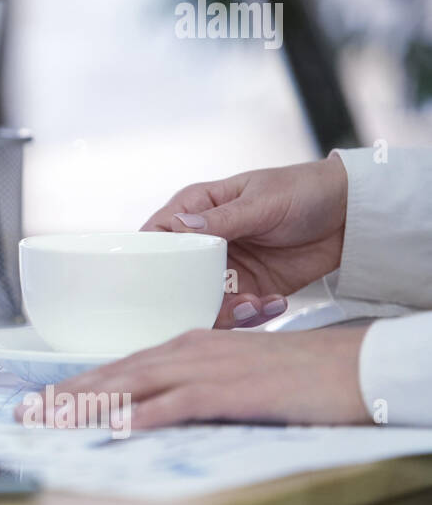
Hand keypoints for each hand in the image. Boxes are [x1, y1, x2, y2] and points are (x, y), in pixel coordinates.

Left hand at [13, 326, 371, 428]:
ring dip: (86, 403)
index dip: (78, 385)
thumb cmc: (293, 371)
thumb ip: (193, 382)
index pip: (119, 367)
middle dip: (65, 395)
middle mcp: (187, 351)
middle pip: (113, 374)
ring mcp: (205, 368)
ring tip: (50, 419)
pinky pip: (175, 403)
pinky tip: (114, 424)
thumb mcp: (231, 372)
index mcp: (186, 345)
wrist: (346, 364)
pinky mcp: (228, 390)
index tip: (43, 402)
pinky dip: (142, 414)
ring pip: (131, 385)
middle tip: (26, 414)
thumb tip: (157, 402)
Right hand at [142, 155, 347, 327]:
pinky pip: (239, 311)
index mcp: (196, 210)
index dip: (152, 259)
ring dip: (227, 311)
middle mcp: (205, 242)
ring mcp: (227, 267)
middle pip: (178, 278)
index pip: (158, 236)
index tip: (163, 281)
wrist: (351, 213)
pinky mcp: (251, 288)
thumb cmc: (303, 190)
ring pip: (205, 300)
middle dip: (193, 296)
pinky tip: (275, 303)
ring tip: (255, 305)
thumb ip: (222, 219)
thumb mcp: (261, 201)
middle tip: (221, 301)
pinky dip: (254, 314)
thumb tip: (180, 226)